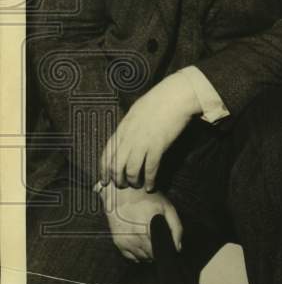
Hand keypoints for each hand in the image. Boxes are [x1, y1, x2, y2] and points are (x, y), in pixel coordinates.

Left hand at [98, 72, 200, 190]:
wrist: (175, 96)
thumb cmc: (159, 100)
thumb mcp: (136, 111)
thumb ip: (129, 126)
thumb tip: (126, 136)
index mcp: (122, 129)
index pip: (106, 154)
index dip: (104, 170)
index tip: (105, 180)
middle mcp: (129, 138)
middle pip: (116, 166)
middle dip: (117, 179)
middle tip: (122, 186)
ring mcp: (142, 143)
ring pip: (131, 170)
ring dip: (133, 182)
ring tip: (137, 186)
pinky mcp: (158, 146)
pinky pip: (150, 168)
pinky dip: (150, 180)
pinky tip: (151, 186)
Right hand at [98, 184, 182, 261]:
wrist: (123, 193)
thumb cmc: (147, 199)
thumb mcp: (167, 208)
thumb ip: (176, 228)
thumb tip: (178, 248)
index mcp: (149, 230)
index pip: (160, 253)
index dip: (167, 252)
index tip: (169, 247)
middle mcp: (136, 238)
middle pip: (151, 257)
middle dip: (159, 253)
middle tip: (161, 242)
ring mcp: (126, 241)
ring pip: (141, 258)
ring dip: (149, 255)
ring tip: (152, 242)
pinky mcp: (118, 242)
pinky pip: (130, 257)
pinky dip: (138, 255)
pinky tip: (142, 245)